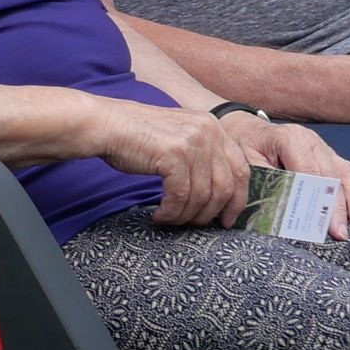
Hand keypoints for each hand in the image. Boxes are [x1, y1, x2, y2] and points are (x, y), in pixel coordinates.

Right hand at [104, 99, 256, 227]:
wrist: (108, 124)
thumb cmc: (139, 136)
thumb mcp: (181, 138)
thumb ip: (203, 156)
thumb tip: (220, 195)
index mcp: (214, 127)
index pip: (241, 170)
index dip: (238, 200)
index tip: (227, 220)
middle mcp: (208, 132)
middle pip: (226, 187)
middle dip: (211, 213)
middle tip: (194, 225)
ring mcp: (192, 142)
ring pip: (202, 196)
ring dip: (185, 215)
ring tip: (170, 218)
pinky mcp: (174, 154)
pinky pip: (181, 196)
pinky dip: (171, 212)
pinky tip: (159, 214)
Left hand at [241, 118, 349, 239]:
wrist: (246, 129)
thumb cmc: (244, 148)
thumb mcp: (248, 164)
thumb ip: (267, 183)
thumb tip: (285, 210)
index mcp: (289, 139)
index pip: (309, 173)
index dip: (316, 200)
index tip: (322, 224)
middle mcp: (311, 140)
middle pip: (330, 176)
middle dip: (337, 207)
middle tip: (341, 233)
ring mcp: (323, 146)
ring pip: (345, 172)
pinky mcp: (329, 154)